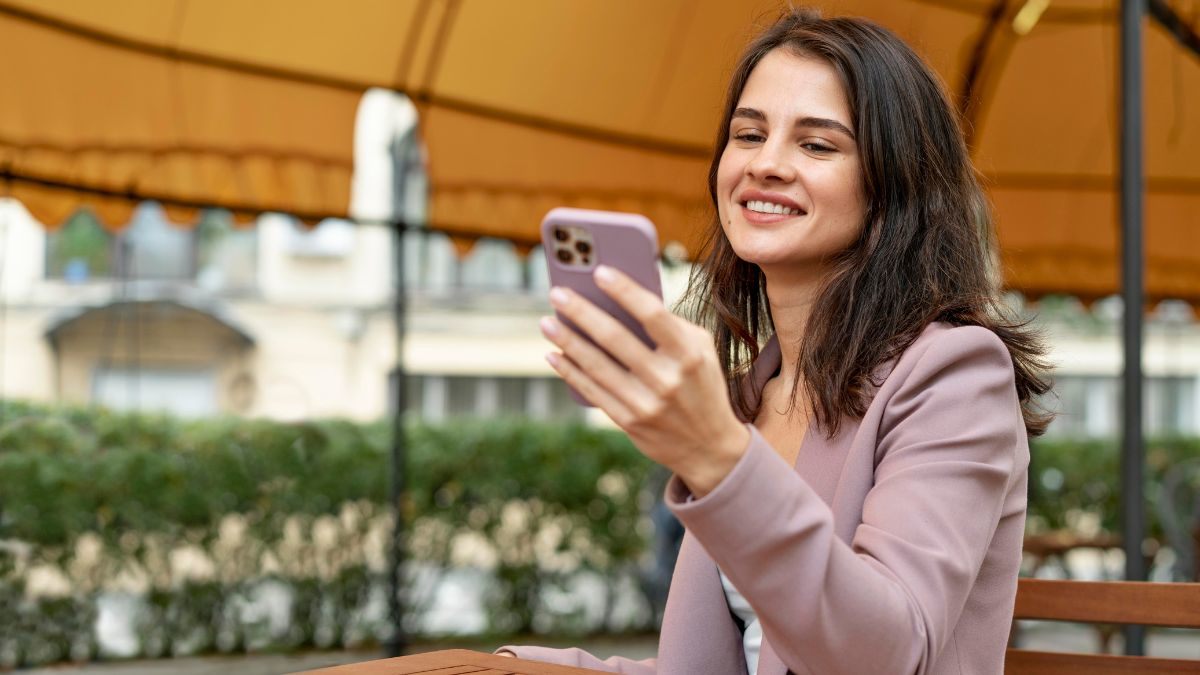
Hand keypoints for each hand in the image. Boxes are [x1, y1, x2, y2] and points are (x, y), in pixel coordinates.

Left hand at [540, 265, 748, 495]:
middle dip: (581, 312)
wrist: (710, 446)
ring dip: (567, 341)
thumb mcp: (701, 350)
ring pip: (596, 365)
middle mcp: (667, 378)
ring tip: (547, 321)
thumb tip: (621, 301)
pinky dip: (570, 372)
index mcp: (688, 353)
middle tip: (557, 292)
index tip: (599, 271)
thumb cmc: (701, 384)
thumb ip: (670, 325)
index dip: (624, 290)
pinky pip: (592, 392)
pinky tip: (554, 355)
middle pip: (615, 338)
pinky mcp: (630, 422)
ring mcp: (646, 403)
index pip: (652, 314)